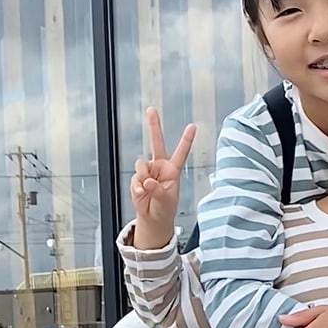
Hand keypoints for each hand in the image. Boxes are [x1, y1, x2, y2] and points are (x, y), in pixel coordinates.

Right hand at [129, 108, 195, 248]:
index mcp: (173, 170)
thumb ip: (157, 190)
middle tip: (151, 109)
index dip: (186, 139)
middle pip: (156, 142)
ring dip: (143, 179)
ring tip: (149, 191)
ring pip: (141, 165)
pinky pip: (135, 178)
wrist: (152, 217)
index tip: (193, 126)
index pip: (181, 152)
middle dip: (153, 125)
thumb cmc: (164, 208)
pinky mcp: (137, 177)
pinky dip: (137, 188)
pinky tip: (142, 194)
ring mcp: (148, 171)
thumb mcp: (166, 200)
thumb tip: (147, 181)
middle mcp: (160, 166)